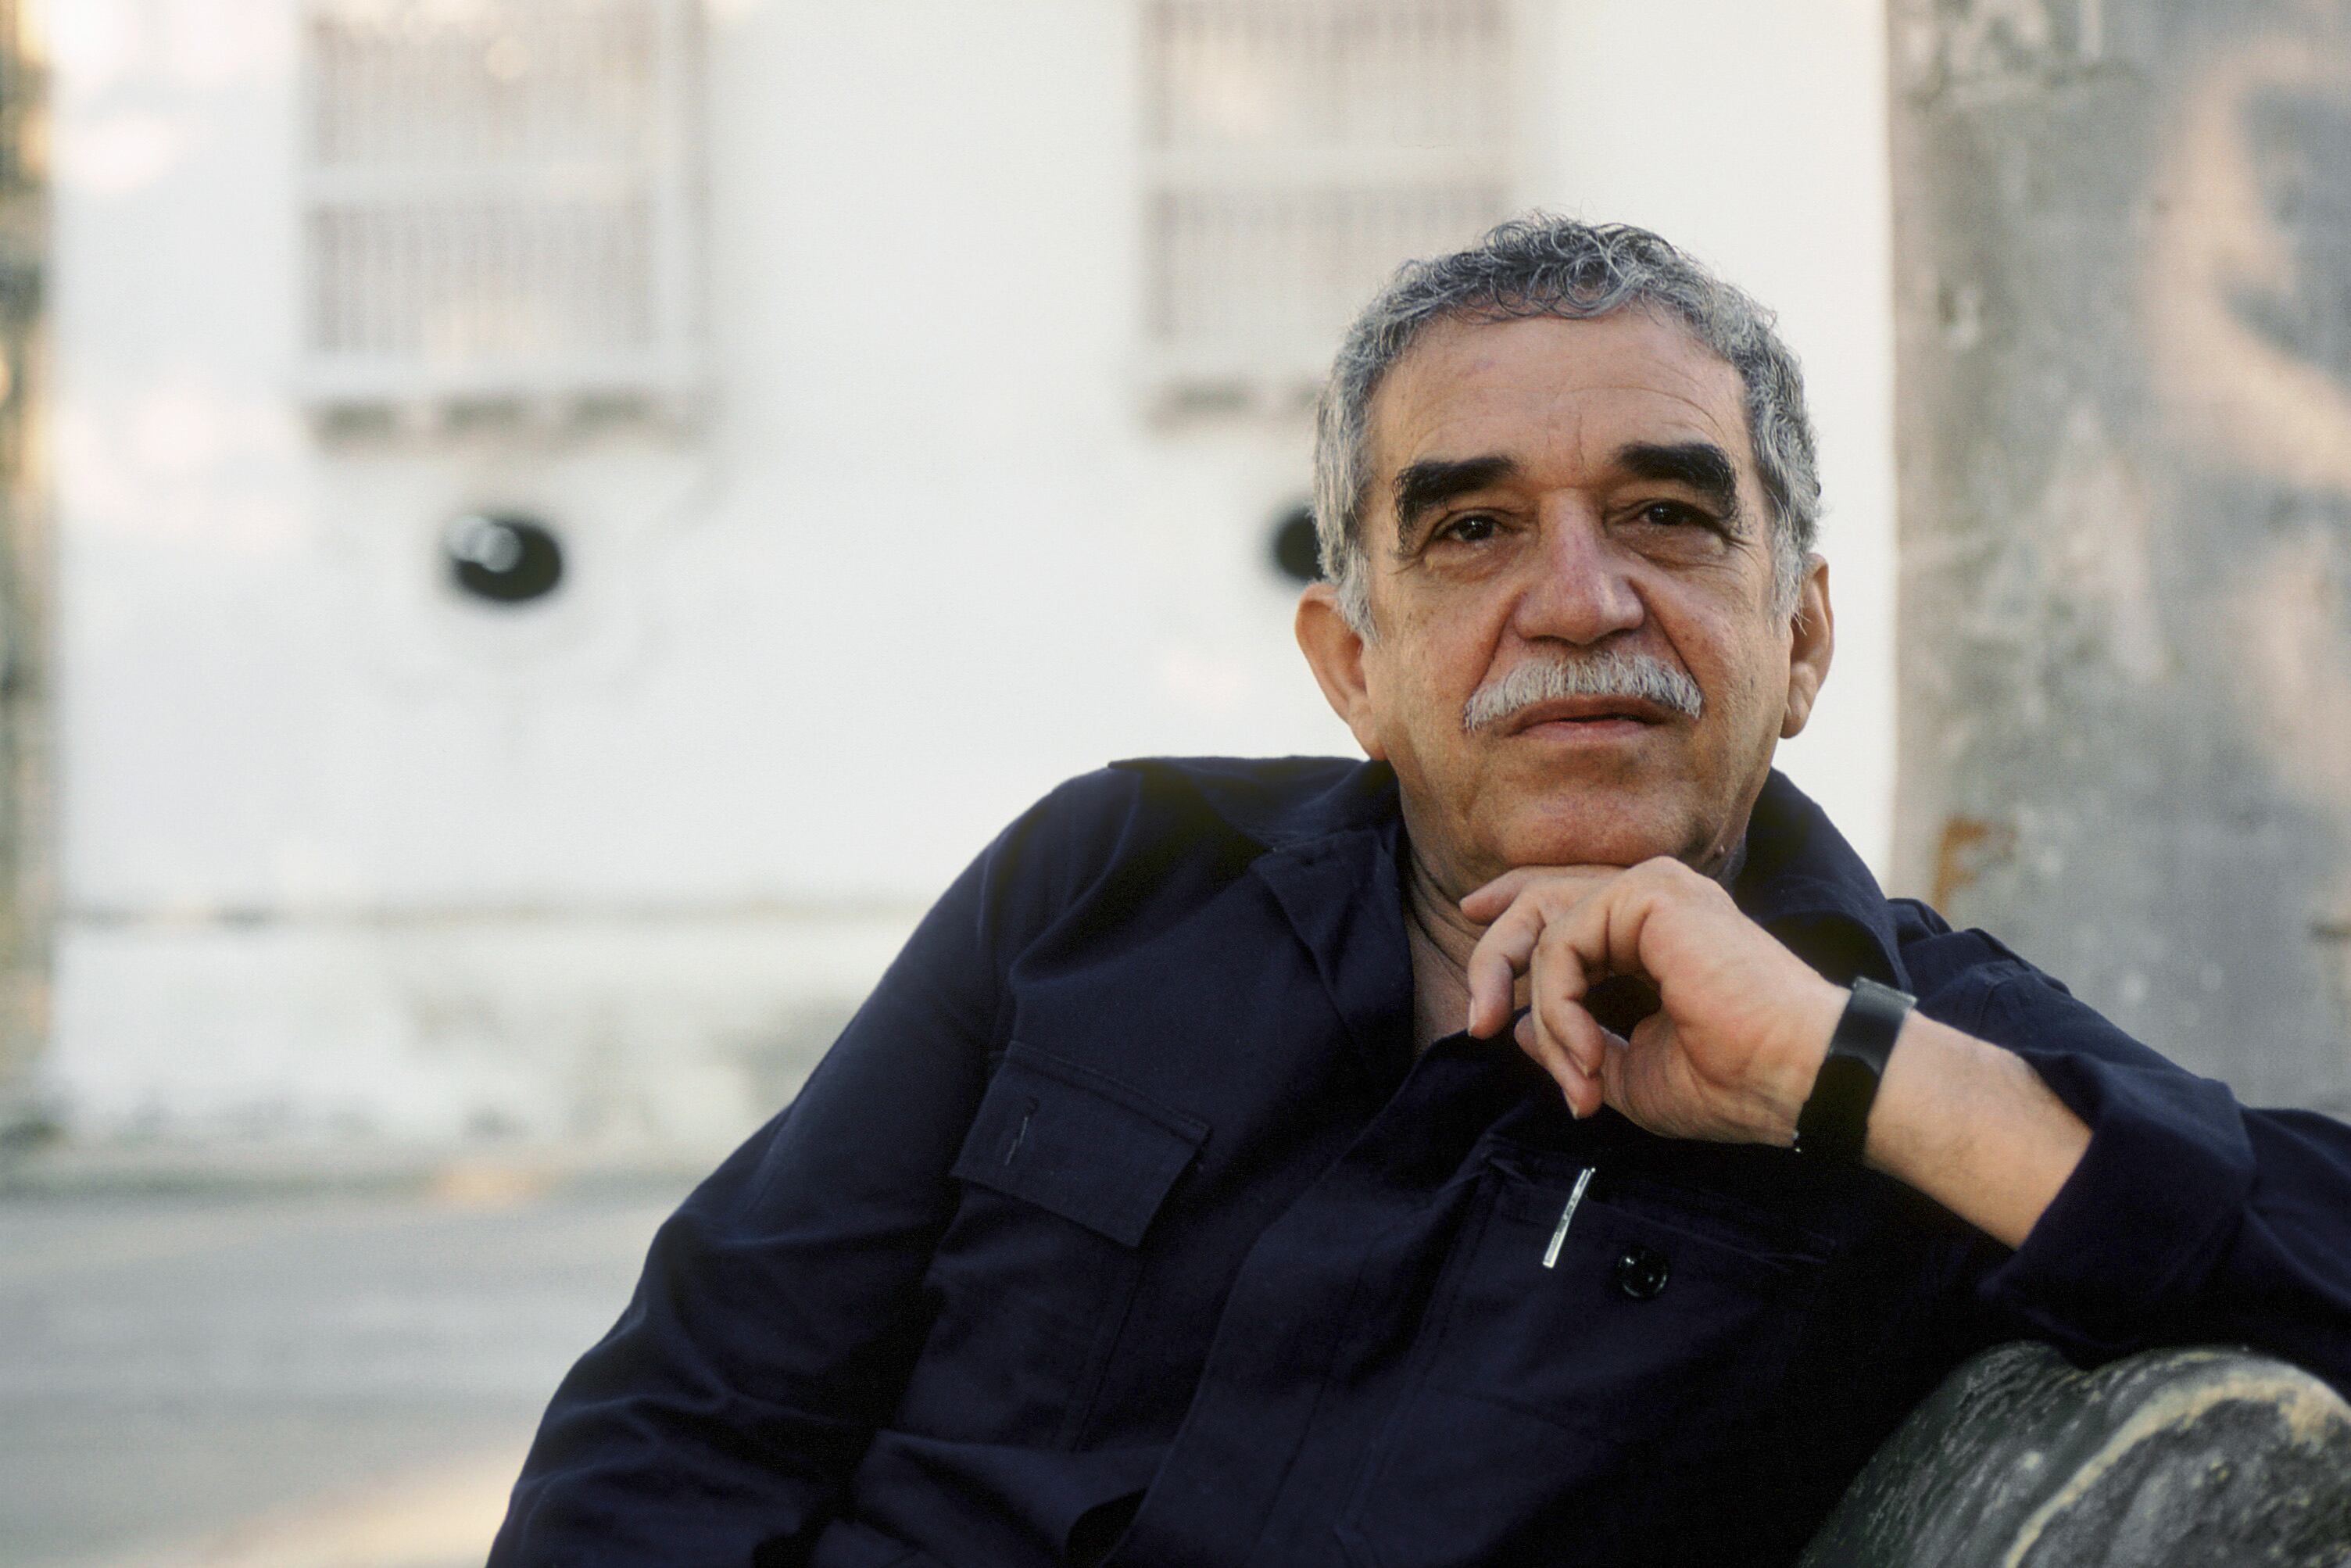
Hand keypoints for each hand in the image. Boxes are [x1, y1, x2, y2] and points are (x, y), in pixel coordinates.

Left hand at [1460, 858, 1847, 1144]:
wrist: (1796, 1076)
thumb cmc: (1732, 1082)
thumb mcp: (1630, 1073)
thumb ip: (1571, 1043)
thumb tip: (1518, 1025)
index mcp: (1655, 931)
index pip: (1562, 901)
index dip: (1508, 912)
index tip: (1470, 931)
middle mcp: (1655, 898)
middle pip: (1540, 900)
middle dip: (1494, 960)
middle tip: (1478, 1025)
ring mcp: (1655, 888)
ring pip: (1545, 923)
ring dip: (1543, 1010)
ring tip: (1578, 1072)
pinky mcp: (1652, 892)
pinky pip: (1564, 941)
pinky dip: (1560, 1002)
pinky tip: (1592, 1052)